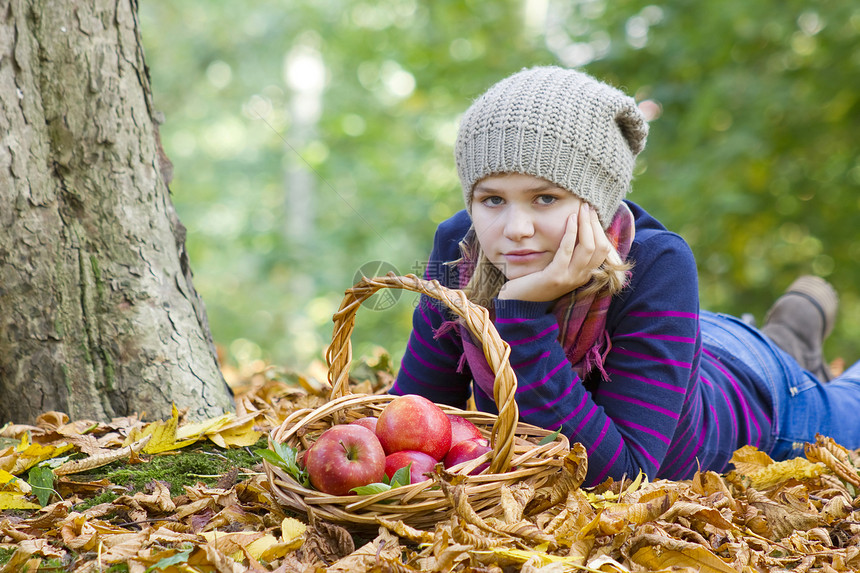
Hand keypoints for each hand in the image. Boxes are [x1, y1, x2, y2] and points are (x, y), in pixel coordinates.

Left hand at [497, 203, 611, 301]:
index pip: (603, 250)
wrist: (517, 303)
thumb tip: (576, 228)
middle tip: (588, 206)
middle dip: (595, 224)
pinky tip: (569, 219)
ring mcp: (569, 279)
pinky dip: (570, 233)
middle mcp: (581, 278)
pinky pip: (566, 251)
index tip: (592, 212)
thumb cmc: (534, 280)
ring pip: (588, 248)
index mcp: (584, 274)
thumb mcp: (556, 266)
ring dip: (586, 225)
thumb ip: (568, 252)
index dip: (600, 229)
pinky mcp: (554, 277)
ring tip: (581, 208)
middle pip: (599, 247)